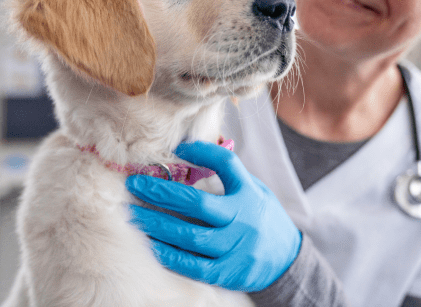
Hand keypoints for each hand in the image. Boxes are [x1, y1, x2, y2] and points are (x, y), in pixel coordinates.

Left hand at [126, 140, 301, 291]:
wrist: (287, 259)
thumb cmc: (261, 217)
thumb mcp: (254, 189)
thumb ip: (229, 175)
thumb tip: (191, 151)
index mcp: (249, 194)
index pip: (227, 165)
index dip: (203, 153)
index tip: (179, 147)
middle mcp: (244, 219)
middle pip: (197, 204)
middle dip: (162, 193)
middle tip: (135, 184)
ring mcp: (236, 248)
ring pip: (190, 236)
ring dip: (158, 225)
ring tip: (134, 215)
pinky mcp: (228, 273)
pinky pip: (193, 265)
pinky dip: (170, 255)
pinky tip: (151, 245)